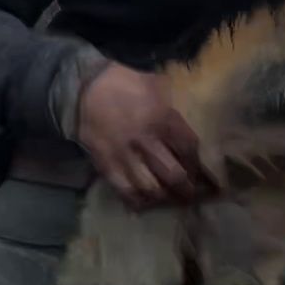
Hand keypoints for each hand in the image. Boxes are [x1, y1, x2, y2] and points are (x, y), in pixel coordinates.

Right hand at [76, 62, 216, 209]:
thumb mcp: (156, 86)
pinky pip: (126, 191)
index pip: (188, 149)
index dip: (196, 164)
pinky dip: (139, 200)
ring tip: (171, 200)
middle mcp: (146, 141)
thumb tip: (186, 131)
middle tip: (191, 194)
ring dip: (165, 197)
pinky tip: (146, 201)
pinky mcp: (107, 165)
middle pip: (174, 175)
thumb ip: (172, 109)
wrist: (85, 88)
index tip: (199, 171)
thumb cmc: (125, 83)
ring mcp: (125, 156)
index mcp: (162, 118)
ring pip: (152, 188)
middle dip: (186, 188)